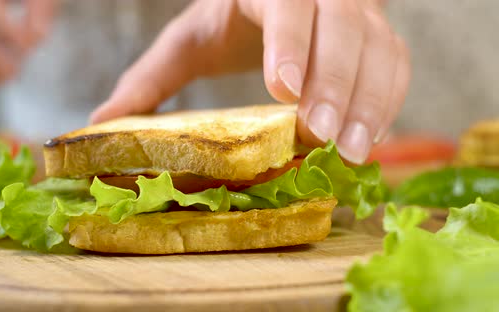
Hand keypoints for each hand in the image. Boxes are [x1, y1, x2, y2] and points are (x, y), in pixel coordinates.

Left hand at [91, 0, 409, 164]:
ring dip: (370, 100)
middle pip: (341, 26)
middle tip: (321, 135)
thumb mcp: (188, 41)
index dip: (290, 43)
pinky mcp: (380, 33)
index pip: (287, 3)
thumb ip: (149, 78)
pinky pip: (397, 64)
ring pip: (378, 47)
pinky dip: (389, 101)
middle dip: (333, 82)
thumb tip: (101, 121)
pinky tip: (373, 138)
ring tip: (354, 150)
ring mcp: (359, 9)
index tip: (285, 89)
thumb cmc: (230, 21)